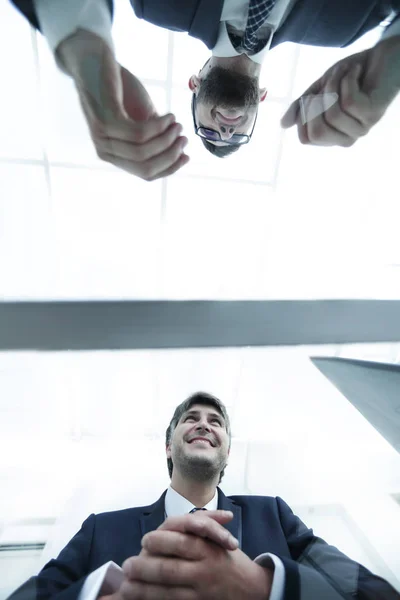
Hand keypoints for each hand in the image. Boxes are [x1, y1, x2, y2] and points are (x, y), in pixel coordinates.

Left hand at [57, 29, 188, 179]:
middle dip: (170, 155)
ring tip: (177, 123)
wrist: (96, 60)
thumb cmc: (121, 90)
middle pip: (145, 167)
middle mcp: (105, 151)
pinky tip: (168, 116)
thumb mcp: (142, 119)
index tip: (187, 156)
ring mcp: (102, 137)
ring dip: (166, 138)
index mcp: (115, 156)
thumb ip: (155, 138)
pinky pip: (138, 133)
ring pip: (142, 152)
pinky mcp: (104, 119)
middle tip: (184, 138)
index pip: (146, 174)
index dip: (169, 168)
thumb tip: (180, 154)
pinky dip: (158, 126)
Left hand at [118, 511, 272, 599]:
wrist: (254, 590)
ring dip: (143, 589)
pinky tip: (141, 599)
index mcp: (208, 549)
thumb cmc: (229, 559)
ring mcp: (201, 592)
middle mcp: (204, 571)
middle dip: (144, 567)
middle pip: (169, 568)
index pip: (180, 542)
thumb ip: (200, 525)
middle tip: (127, 565)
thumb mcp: (218, 538)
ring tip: (126, 586)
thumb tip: (177, 521)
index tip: (144, 541)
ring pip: (167, 591)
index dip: (159, 542)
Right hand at [281, 35, 399, 146]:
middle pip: (317, 134)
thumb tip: (283, 125)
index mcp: (332, 136)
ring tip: (342, 72)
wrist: (383, 56)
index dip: (302, 114)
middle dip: (314, 104)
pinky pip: (348, 101)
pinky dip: (346, 80)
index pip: (306, 138)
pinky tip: (353, 71)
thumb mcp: (319, 89)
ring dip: (333, 85)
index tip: (311, 95)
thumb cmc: (350, 75)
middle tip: (324, 85)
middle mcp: (347, 137)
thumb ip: (301, 107)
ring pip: (332, 115)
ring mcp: (361, 127)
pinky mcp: (373, 113)